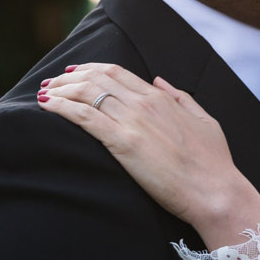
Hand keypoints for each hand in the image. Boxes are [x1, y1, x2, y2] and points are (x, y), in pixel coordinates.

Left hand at [39, 64, 257, 240]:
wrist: (215, 191)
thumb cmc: (214, 163)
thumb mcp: (205, 120)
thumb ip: (181, 98)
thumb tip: (160, 80)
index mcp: (162, 98)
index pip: (118, 73)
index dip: (91, 69)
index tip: (74, 72)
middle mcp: (145, 104)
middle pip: (97, 78)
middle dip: (69, 77)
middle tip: (53, 82)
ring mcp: (133, 122)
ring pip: (86, 93)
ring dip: (60, 90)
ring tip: (45, 93)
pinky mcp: (123, 143)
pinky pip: (83, 116)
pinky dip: (61, 107)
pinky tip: (47, 106)